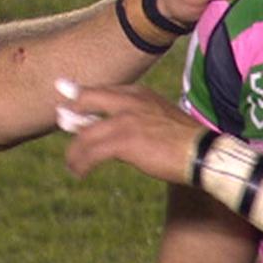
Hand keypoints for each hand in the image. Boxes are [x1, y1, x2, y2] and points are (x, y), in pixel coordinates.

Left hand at [63, 84, 203, 183]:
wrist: (203, 154)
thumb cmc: (183, 142)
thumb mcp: (156, 120)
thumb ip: (132, 118)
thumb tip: (110, 127)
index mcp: (139, 93)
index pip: (104, 90)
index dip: (83, 96)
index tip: (69, 100)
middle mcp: (130, 101)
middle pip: (88, 99)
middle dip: (72, 110)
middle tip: (60, 121)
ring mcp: (125, 120)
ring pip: (86, 132)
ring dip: (75, 151)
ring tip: (72, 164)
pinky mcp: (124, 141)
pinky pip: (91, 152)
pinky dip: (81, 163)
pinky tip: (79, 172)